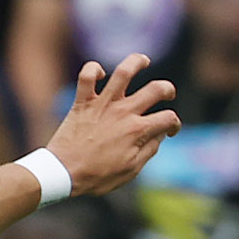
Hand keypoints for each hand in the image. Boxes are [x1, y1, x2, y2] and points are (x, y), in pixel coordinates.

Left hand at [47, 53, 179, 197]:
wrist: (64, 174)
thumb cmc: (96, 177)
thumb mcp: (129, 171)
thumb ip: (148, 151)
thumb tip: (159, 136)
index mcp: (137, 131)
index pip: (167, 118)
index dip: (174, 124)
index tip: (170, 130)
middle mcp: (123, 112)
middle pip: (155, 89)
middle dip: (167, 89)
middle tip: (167, 93)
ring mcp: (103, 104)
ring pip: (125, 70)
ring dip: (137, 62)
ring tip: (143, 61)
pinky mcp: (83, 101)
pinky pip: (88, 75)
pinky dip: (94, 69)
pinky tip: (101, 74)